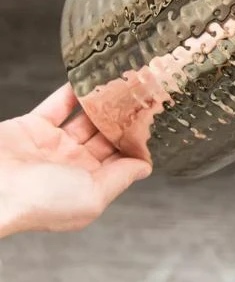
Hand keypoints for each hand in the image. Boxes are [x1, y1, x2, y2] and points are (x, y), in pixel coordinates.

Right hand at [0, 85, 150, 236]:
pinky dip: (73, 92)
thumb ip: (120, 178)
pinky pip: (58, 105)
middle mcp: (73, 167)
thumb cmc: (39, 201)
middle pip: (106, 139)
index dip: (137, 144)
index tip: (154, 124)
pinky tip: (91, 80)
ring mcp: (53, 146)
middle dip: (124, 121)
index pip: (122, 162)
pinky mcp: (32, 126)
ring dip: (102, 104)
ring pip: (85, 120)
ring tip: (123, 86)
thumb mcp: (93, 196)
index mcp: (90, 187)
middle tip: (143, 99)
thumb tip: (144, 168)